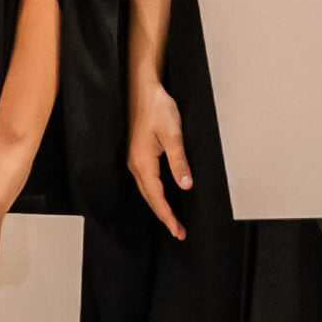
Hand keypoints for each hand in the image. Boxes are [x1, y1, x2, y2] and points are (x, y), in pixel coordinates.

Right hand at [126, 75, 191, 239]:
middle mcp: (135, 164)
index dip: (167, 216)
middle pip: (150, 198)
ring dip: (160, 206)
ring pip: (147, 190)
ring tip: (172, 220)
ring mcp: (136, 159)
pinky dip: (156, 194)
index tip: (177, 231)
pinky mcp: (139, 153)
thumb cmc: (157, 108)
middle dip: (164, 216)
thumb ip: (178, 162)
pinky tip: (163, 196)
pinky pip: (147, 180)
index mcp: (142, 162)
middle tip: (178, 232)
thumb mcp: (172, 135)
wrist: (144, 89)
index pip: (156, 197)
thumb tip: (185, 186)